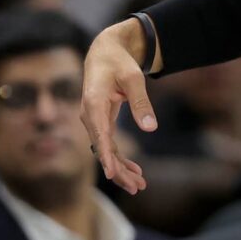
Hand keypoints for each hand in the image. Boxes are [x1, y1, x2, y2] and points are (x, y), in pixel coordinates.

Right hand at [80, 18, 156, 193]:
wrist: (105, 52)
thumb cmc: (118, 62)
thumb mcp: (133, 77)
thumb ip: (141, 102)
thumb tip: (151, 128)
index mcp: (93, 103)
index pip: (99, 135)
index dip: (106, 157)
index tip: (112, 175)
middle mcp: (89, 115)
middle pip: (102, 149)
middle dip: (119, 170)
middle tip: (137, 187)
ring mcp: (94, 120)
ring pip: (105, 150)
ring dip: (121, 169)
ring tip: (139, 186)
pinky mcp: (101, 121)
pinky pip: (109, 144)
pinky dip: (120, 158)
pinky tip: (135, 171)